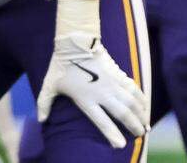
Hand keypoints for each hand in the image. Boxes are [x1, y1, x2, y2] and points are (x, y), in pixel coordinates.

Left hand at [37, 32, 148, 147]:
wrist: (74, 43)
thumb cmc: (60, 66)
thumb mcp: (49, 85)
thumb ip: (44, 103)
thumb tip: (40, 119)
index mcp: (86, 99)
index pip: (102, 121)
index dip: (112, 134)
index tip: (120, 145)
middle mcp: (102, 93)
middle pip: (123, 114)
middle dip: (133, 126)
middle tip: (140, 136)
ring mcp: (112, 83)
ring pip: (132, 103)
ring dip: (141, 115)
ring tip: (146, 126)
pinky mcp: (118, 74)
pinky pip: (134, 89)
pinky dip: (141, 99)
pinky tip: (145, 107)